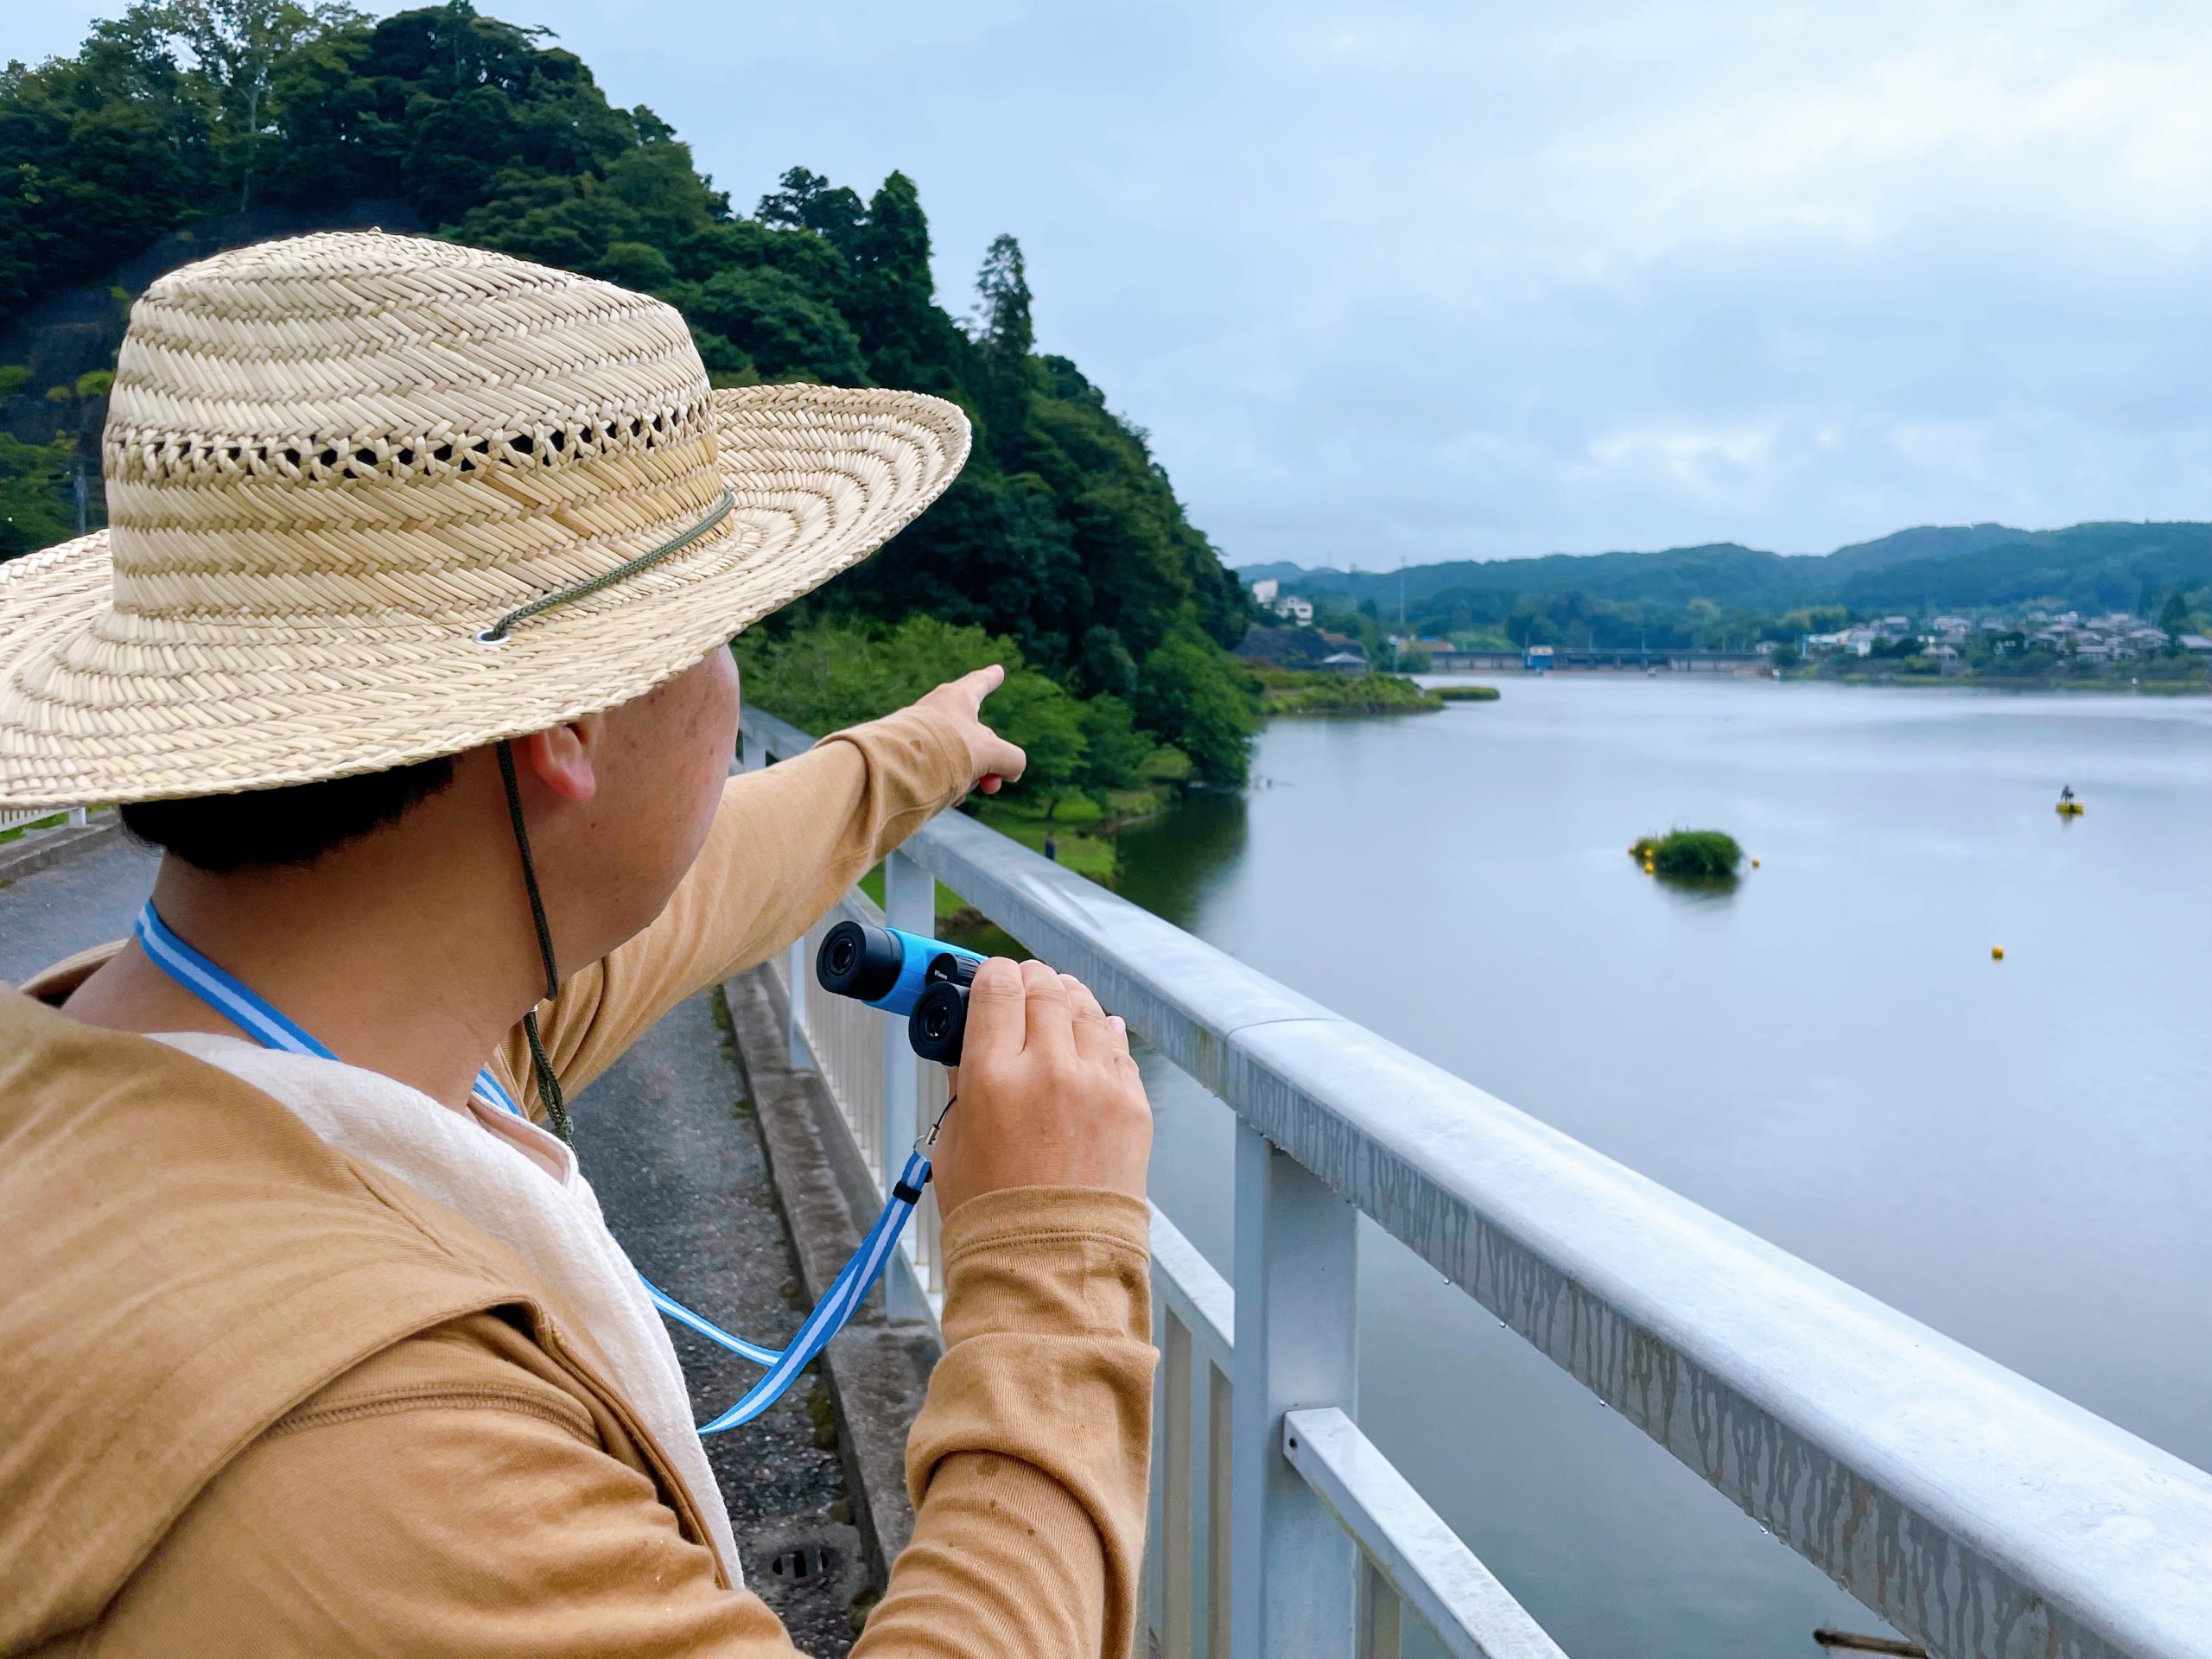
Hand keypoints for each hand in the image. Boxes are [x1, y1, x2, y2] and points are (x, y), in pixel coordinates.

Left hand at [914, 665, 1025, 795]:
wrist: (896, 772)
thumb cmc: (947, 752)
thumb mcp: (993, 754)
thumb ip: (1012, 759)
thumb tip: (1011, 771)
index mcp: (956, 698)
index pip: (979, 683)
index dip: (992, 679)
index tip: (998, 671)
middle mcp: (937, 712)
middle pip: (977, 734)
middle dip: (992, 762)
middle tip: (994, 785)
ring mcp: (922, 735)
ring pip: (960, 756)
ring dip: (970, 776)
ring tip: (961, 789)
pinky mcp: (909, 758)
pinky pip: (940, 770)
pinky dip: (950, 784)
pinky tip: (946, 797)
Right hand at [930, 959, 1151, 1216]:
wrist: (1051, 1265)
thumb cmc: (991, 1212)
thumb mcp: (953, 1141)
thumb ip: (964, 1082)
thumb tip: (973, 1043)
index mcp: (993, 1076)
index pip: (998, 988)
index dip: (994, 974)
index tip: (993, 978)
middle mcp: (1049, 1070)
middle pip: (1045, 988)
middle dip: (1031, 979)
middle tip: (1025, 984)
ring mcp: (1097, 1085)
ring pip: (1087, 1009)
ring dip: (1069, 999)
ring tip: (1060, 1002)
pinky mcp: (1132, 1105)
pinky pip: (1119, 1048)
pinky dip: (1103, 1036)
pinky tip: (1094, 1034)